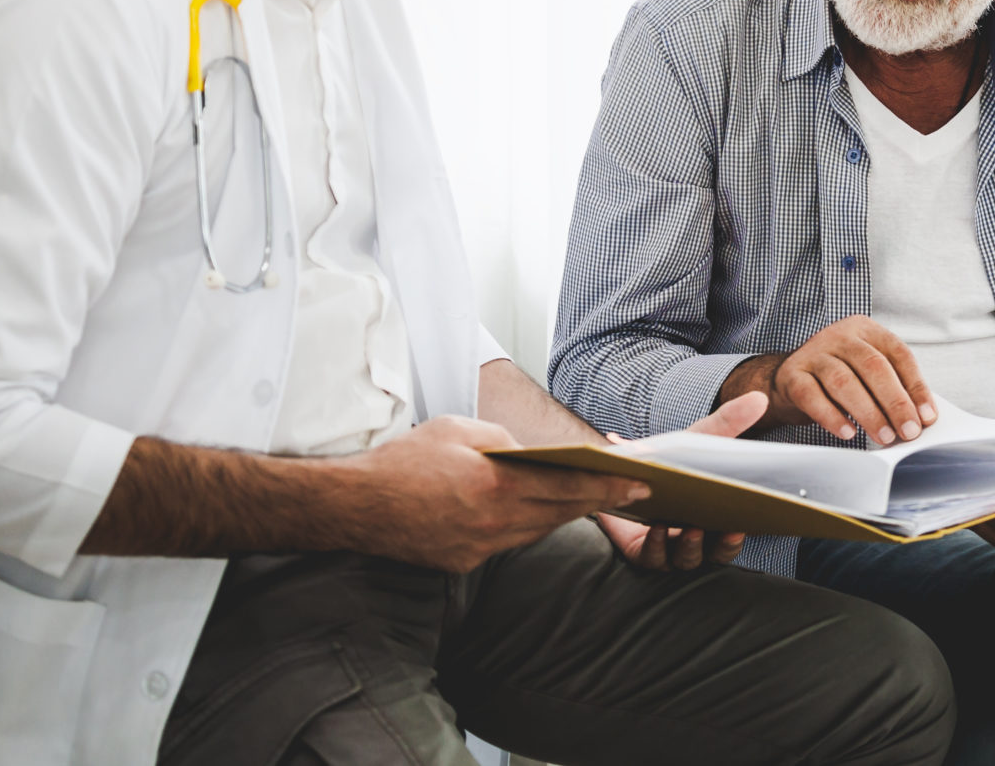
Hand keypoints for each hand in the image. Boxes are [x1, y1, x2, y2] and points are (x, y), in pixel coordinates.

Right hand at [339, 415, 650, 572]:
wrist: (354, 506)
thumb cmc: (405, 460)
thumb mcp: (459, 431)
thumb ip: (504, 443)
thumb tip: (533, 456)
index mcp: (494, 486)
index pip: (567, 486)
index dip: (608, 485)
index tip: (640, 482)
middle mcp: (492, 524)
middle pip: (560, 513)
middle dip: (599, 501)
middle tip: (634, 492)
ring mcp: (478, 549)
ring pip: (538, 530)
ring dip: (567, 514)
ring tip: (595, 498)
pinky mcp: (464, 563)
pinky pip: (510, 543)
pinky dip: (530, 526)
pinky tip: (542, 513)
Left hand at [594, 390, 765, 570]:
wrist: (623, 466)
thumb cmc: (668, 458)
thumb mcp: (698, 438)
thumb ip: (727, 422)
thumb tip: (759, 398)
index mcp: (713, 517)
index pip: (732, 536)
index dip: (739, 536)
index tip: (744, 524)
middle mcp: (694, 537)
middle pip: (712, 553)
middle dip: (719, 545)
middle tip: (721, 528)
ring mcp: (668, 547)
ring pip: (684, 559)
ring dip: (690, 547)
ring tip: (689, 527)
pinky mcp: (640, 550)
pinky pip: (652, 558)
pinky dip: (656, 546)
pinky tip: (657, 528)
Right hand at [720, 315, 936, 445]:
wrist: (788, 378)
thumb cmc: (837, 376)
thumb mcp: (866, 372)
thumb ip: (892, 387)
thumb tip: (919, 417)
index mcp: (865, 330)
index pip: (898, 354)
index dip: (916, 386)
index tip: (927, 416)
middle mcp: (840, 336)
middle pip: (873, 366)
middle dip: (895, 402)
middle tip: (907, 430)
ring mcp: (814, 353)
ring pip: (844, 381)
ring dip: (868, 412)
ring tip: (883, 436)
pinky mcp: (792, 374)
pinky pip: (812, 396)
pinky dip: (832, 417)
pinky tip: (848, 432)